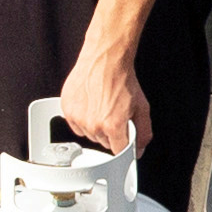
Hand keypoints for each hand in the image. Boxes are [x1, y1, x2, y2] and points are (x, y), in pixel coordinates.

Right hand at [59, 41, 147, 156]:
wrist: (105, 60)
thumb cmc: (121, 79)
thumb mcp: (142, 107)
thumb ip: (143, 133)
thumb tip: (139, 148)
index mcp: (112, 125)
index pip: (118, 151)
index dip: (124, 145)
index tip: (124, 140)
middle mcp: (94, 124)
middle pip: (104, 143)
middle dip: (111, 133)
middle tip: (115, 114)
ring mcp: (79, 118)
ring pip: (90, 135)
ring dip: (96, 127)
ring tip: (102, 107)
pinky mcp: (68, 110)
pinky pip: (76, 126)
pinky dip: (83, 119)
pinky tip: (91, 106)